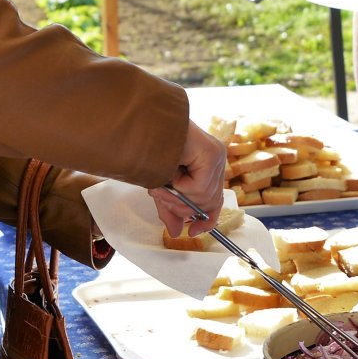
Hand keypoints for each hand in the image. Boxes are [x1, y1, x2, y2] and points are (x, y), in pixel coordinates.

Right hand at [148, 122, 224, 236]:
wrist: (140, 125)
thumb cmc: (149, 151)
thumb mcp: (162, 188)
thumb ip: (170, 209)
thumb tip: (177, 233)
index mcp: (208, 165)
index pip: (216, 201)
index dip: (207, 220)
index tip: (193, 231)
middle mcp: (217, 159)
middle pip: (210, 203)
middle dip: (182, 207)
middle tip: (159, 196)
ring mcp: (216, 155)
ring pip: (203, 197)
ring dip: (176, 196)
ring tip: (160, 182)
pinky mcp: (212, 153)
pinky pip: (199, 187)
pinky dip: (180, 185)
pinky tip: (171, 170)